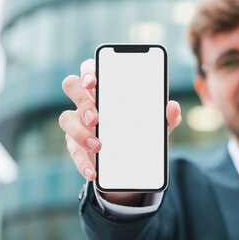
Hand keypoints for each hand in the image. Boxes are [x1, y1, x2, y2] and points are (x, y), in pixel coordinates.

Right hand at [59, 58, 181, 181]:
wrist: (131, 159)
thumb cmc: (140, 128)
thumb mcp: (156, 124)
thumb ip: (166, 115)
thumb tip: (172, 107)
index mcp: (105, 88)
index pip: (91, 68)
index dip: (89, 71)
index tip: (94, 81)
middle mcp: (87, 100)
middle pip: (71, 86)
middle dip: (81, 100)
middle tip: (96, 117)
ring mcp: (77, 121)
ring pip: (66, 118)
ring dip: (80, 132)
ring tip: (98, 146)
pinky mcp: (75, 144)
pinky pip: (73, 151)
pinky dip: (83, 163)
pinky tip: (93, 171)